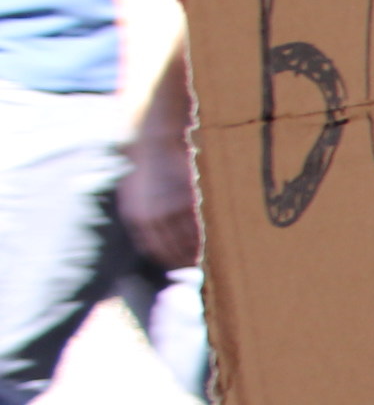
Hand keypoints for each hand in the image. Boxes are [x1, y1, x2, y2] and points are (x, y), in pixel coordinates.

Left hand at [116, 137, 197, 271]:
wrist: (154, 139)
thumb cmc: (142, 164)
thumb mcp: (130, 192)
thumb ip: (139, 214)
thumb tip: (150, 234)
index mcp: (136, 217)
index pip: (155, 250)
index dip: (168, 260)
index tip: (178, 264)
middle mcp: (152, 217)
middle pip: (172, 249)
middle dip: (184, 260)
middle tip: (197, 265)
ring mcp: (172, 209)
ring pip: (188, 241)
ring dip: (198, 251)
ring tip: (207, 256)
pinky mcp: (189, 200)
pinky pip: (200, 227)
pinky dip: (207, 237)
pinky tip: (212, 240)